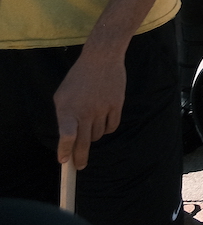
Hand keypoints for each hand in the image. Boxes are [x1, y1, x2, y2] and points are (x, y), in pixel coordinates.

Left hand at [53, 44, 124, 168]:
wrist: (101, 58)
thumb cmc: (78, 78)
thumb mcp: (62, 95)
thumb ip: (64, 116)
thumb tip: (68, 138)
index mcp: (68, 109)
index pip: (66, 136)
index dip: (65, 150)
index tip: (64, 161)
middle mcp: (85, 111)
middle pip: (84, 142)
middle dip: (80, 158)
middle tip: (79, 166)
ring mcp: (102, 108)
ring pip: (98, 135)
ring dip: (93, 136)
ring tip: (91, 125)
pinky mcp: (116, 105)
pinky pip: (111, 127)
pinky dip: (106, 129)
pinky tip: (103, 121)